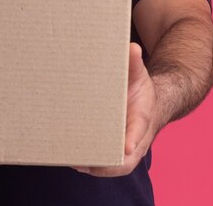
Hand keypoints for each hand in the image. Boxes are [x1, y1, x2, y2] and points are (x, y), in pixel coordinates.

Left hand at [73, 42, 160, 176]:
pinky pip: (98, 160)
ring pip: (107, 165)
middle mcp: (132, 141)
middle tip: (80, 161)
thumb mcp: (139, 75)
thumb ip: (134, 63)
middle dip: (102, 163)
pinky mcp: (108, 149)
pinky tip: (64, 154)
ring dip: (88, 163)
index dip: (131, 140)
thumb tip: (132, 48)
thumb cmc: (141, 91)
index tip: (125, 146)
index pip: (138, 133)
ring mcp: (120, 149)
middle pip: (121, 161)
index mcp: (141, 121)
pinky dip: (84, 160)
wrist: (148, 105)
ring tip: (67, 158)